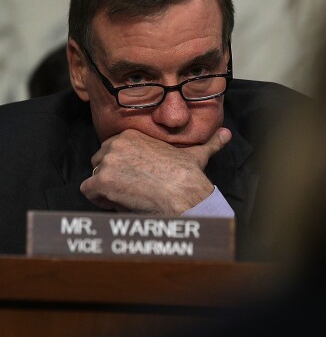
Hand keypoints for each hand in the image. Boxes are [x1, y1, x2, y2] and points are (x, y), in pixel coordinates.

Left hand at [81, 128, 231, 213]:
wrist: (183, 193)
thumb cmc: (188, 175)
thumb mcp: (197, 154)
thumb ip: (209, 143)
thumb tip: (226, 134)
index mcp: (131, 135)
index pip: (112, 149)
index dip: (122, 166)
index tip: (137, 177)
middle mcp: (115, 144)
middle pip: (100, 162)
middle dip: (112, 176)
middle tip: (133, 188)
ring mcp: (107, 162)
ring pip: (95, 177)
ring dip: (108, 189)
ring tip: (130, 196)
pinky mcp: (101, 182)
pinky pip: (88, 191)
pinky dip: (100, 200)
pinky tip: (121, 202)